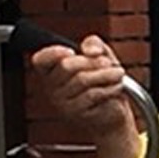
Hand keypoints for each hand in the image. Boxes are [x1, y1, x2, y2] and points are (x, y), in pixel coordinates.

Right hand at [26, 35, 140, 157]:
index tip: (71, 51)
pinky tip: (116, 86)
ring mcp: (62, 103)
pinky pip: (92, 94)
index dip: (54, 52)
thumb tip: (91, 50)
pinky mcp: (76, 113)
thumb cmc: (103, 82)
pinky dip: (109, 88)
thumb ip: (93, 44)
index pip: (40, 60)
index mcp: (51, 72)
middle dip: (92, 61)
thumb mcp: (100, 55)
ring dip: (106, 74)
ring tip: (118, 74)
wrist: (113, 111)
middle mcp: (52, 89)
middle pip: (67, 66)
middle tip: (108, 63)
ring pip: (82, 79)